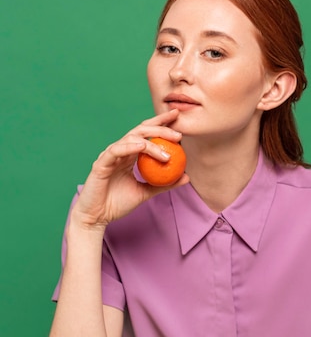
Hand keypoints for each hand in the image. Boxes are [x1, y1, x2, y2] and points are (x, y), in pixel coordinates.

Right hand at [72, 110, 188, 229]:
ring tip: (167, 152)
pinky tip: (144, 147)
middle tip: (178, 132)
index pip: (147, 134)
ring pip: (131, 139)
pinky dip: (131, 147)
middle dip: (160, 127)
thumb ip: (165, 184)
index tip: (177, 118)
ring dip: (151, 142)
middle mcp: (120, 151)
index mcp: (129, 155)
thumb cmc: (118, 204)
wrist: (98, 217)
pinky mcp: (101, 163)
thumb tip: (187, 176)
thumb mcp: (147, 192)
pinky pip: (116, 150)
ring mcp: (110, 155)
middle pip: (141, 131)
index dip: (161, 123)